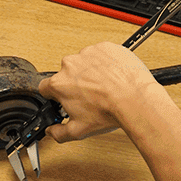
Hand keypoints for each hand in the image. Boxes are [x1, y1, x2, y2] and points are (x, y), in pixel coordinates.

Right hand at [38, 42, 159, 142]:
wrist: (135, 99)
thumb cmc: (109, 111)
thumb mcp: (79, 131)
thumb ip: (58, 133)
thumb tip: (52, 131)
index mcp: (59, 84)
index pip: (45, 87)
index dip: (54, 95)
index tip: (63, 98)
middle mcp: (70, 65)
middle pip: (67, 74)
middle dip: (75, 84)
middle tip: (90, 96)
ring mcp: (87, 53)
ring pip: (84, 63)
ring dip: (91, 72)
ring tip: (105, 87)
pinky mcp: (104, 48)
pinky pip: (101, 55)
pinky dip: (106, 64)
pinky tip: (113, 77)